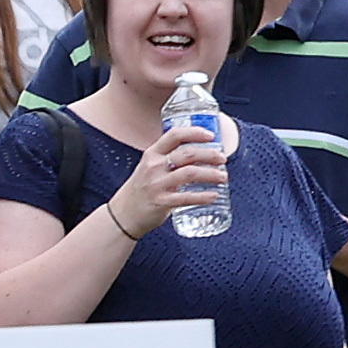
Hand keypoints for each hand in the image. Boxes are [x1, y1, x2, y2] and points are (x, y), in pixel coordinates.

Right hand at [106, 114, 227, 237]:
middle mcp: (154, 166)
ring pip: (190, 173)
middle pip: (187, 154)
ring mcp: (157, 184)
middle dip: (209, 155)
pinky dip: (203, 196)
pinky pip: (187, 197)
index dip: (195, 132)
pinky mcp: (161, 202)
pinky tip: (214, 196)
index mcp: (152, 154)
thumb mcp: (150, 167)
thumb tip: (198, 155)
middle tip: (223, 159)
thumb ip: (168, 159)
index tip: (211, 135)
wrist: (123, 214)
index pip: (175, 135)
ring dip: (210, 174)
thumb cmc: (141, 189)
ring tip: (223, 177)